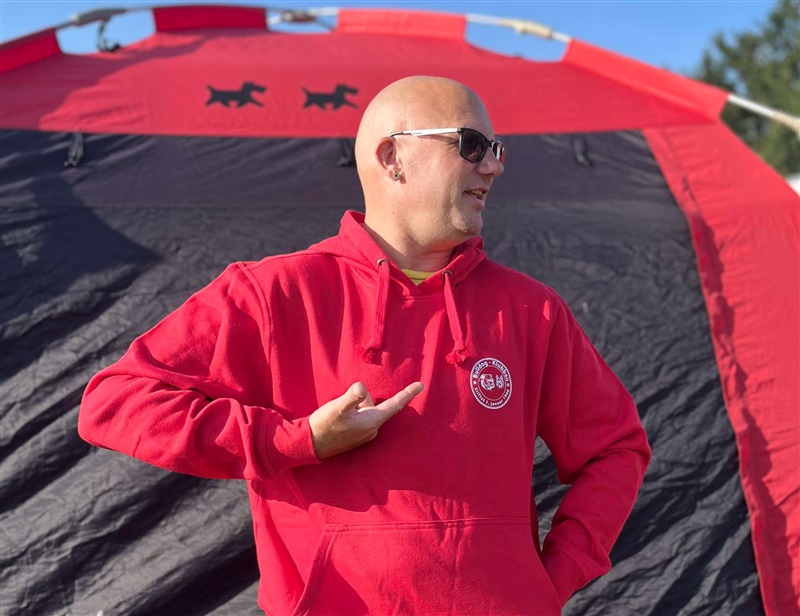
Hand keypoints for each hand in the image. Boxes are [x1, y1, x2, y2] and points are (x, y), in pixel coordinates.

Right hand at [308, 381, 423, 459]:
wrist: (309, 444)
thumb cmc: (323, 425)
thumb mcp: (336, 407)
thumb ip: (351, 397)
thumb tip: (362, 388)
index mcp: (372, 422)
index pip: (394, 405)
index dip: (408, 394)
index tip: (421, 385)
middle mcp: (372, 430)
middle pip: (375, 404)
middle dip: (362, 400)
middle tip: (343, 408)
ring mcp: (364, 435)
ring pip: (366, 410)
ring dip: (356, 408)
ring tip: (338, 416)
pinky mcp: (357, 437)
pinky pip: (360, 417)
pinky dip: (352, 414)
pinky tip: (339, 421)